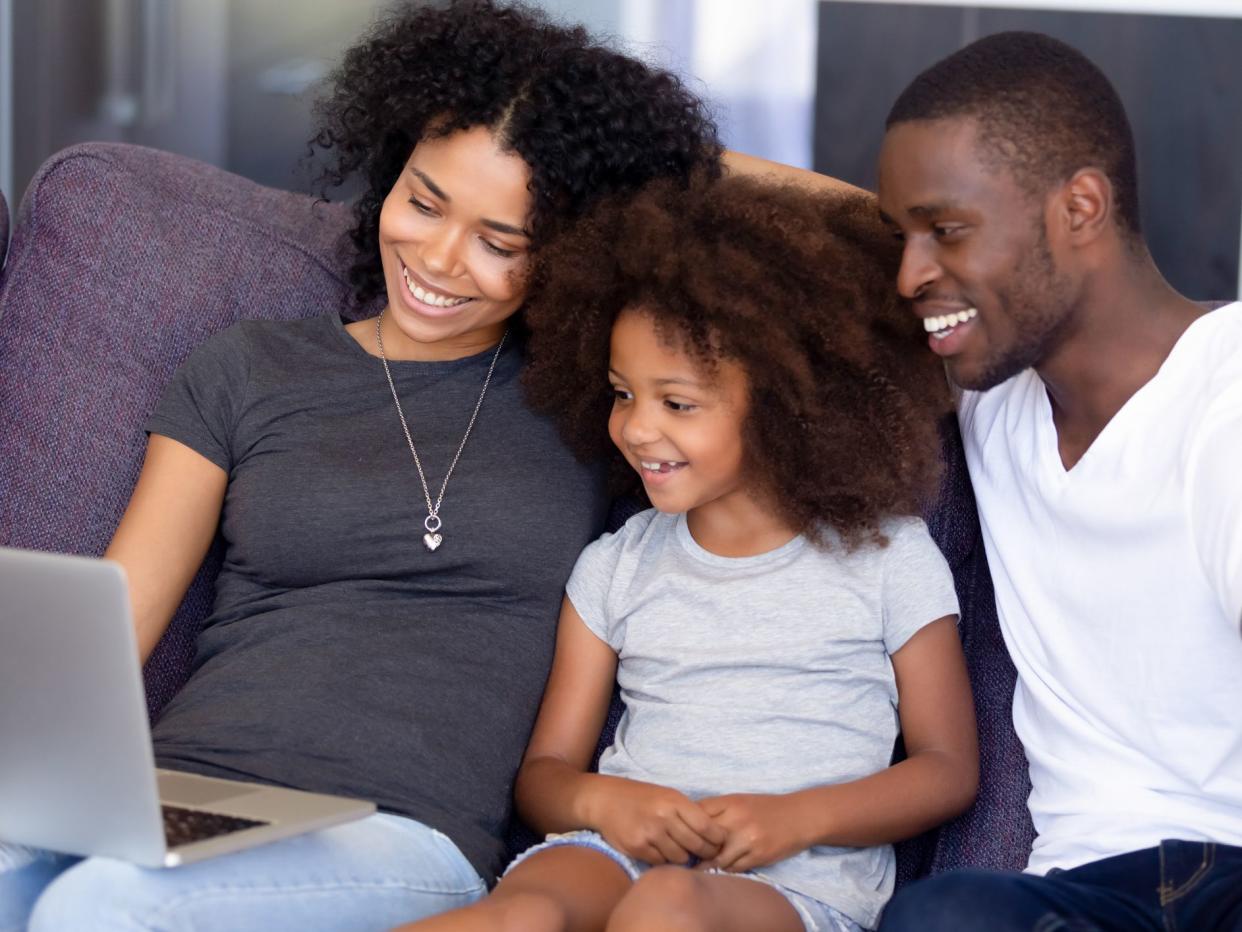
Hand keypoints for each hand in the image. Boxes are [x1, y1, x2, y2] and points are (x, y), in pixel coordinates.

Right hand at [587, 776, 726, 864]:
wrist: (606, 800)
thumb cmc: (642, 798)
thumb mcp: (668, 796)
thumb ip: (688, 813)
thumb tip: (714, 836)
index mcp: (675, 801)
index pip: (706, 826)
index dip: (716, 839)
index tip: (719, 843)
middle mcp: (663, 817)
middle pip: (696, 845)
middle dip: (705, 852)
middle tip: (706, 854)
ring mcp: (650, 833)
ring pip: (680, 857)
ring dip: (683, 857)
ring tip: (680, 850)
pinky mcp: (638, 847)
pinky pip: (661, 862)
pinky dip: (664, 859)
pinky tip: (660, 850)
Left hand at [695, 793, 808, 872]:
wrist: (801, 816)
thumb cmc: (767, 808)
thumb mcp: (741, 801)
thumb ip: (718, 811)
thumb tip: (689, 826)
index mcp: (730, 802)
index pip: (696, 814)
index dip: (688, 826)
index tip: (686, 834)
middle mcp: (737, 819)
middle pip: (703, 839)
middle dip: (696, 849)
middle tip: (691, 855)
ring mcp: (748, 839)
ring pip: (717, 859)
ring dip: (712, 863)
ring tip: (709, 863)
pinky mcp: (759, 856)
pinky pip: (733, 868)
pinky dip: (728, 869)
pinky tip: (729, 864)